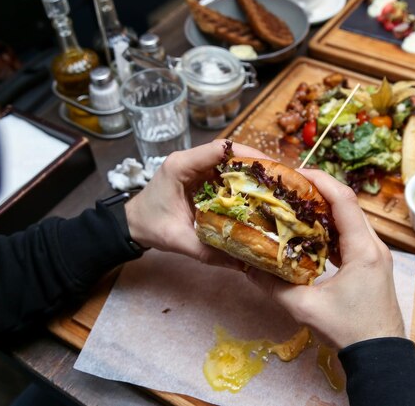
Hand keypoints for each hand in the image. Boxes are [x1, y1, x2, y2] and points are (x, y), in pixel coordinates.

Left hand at [125, 140, 269, 268]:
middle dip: (257, 164)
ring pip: (230, 162)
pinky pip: (226, 175)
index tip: (270, 166)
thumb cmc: (150, 226)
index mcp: (180, 167)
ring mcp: (196, 168)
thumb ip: (209, 251)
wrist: (132, 224)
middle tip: (282, 179)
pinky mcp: (201, 177)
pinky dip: (243, 182)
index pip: (218, 149)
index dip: (246, 154)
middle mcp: (190, 162)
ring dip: (253, 172)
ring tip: (278, 186)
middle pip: (230, 153)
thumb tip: (243, 264)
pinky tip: (260, 194)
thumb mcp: (178, 240)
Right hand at [246, 169, 404, 348]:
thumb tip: (248, 267)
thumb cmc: (349, 331)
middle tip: (288, 188)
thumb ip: (274, 286)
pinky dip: (330, 230)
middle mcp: (374, 246)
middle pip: (347, 205)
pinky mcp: (371, 265)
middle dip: (318, 192)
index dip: (320, 180)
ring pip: (349, 220)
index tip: (295, 173)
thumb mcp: (305, 308)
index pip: (344, 200)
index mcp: (363, 249)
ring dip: (324, 211)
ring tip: (295, 206)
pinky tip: (309, 235)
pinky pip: (351, 237)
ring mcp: (375, 255)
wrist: (380, 356)